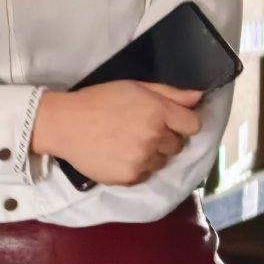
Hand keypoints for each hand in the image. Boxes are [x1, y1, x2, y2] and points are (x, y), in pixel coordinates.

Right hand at [31, 81, 203, 186]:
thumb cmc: (98, 100)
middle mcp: (154, 136)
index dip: (180, 123)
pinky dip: (135, 167)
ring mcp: (142, 159)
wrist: (64, 124)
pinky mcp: (130, 177)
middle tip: (140, 130)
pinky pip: (145, 175)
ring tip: (126, 144)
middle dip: (164, 138)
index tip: (166, 121)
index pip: (192, 125)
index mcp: (158, 111)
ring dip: (150, 154)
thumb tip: (199, 97)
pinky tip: (118, 155)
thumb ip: (169, 93)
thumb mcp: (133, 87)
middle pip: (177, 145)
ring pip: (161, 162)